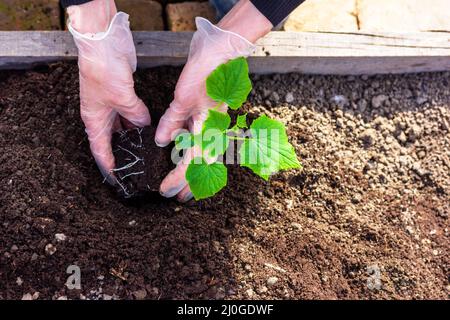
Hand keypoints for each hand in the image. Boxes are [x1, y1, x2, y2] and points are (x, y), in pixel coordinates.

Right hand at [68, 1, 149, 180]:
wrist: (102, 44)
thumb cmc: (104, 72)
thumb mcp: (123, 99)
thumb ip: (136, 116)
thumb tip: (144, 125)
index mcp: (94, 120)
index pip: (100, 150)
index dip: (108, 165)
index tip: (117, 178)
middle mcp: (100, 114)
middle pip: (112, 139)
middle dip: (123, 150)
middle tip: (137, 163)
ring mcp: (109, 104)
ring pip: (122, 126)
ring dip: (133, 134)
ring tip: (146, 147)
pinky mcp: (118, 94)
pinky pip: (128, 112)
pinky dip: (136, 119)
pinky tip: (148, 126)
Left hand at [156, 0, 272, 201]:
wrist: (222, 56)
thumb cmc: (205, 75)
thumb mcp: (183, 99)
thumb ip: (173, 122)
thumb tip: (163, 142)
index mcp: (207, 130)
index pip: (191, 163)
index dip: (178, 179)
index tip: (165, 191)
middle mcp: (213, 132)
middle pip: (202, 167)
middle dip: (190, 184)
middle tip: (177, 199)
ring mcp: (214, 126)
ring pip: (205, 158)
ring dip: (194, 174)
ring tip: (185, 186)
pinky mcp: (211, 119)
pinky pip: (204, 145)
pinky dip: (196, 157)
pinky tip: (188, 157)